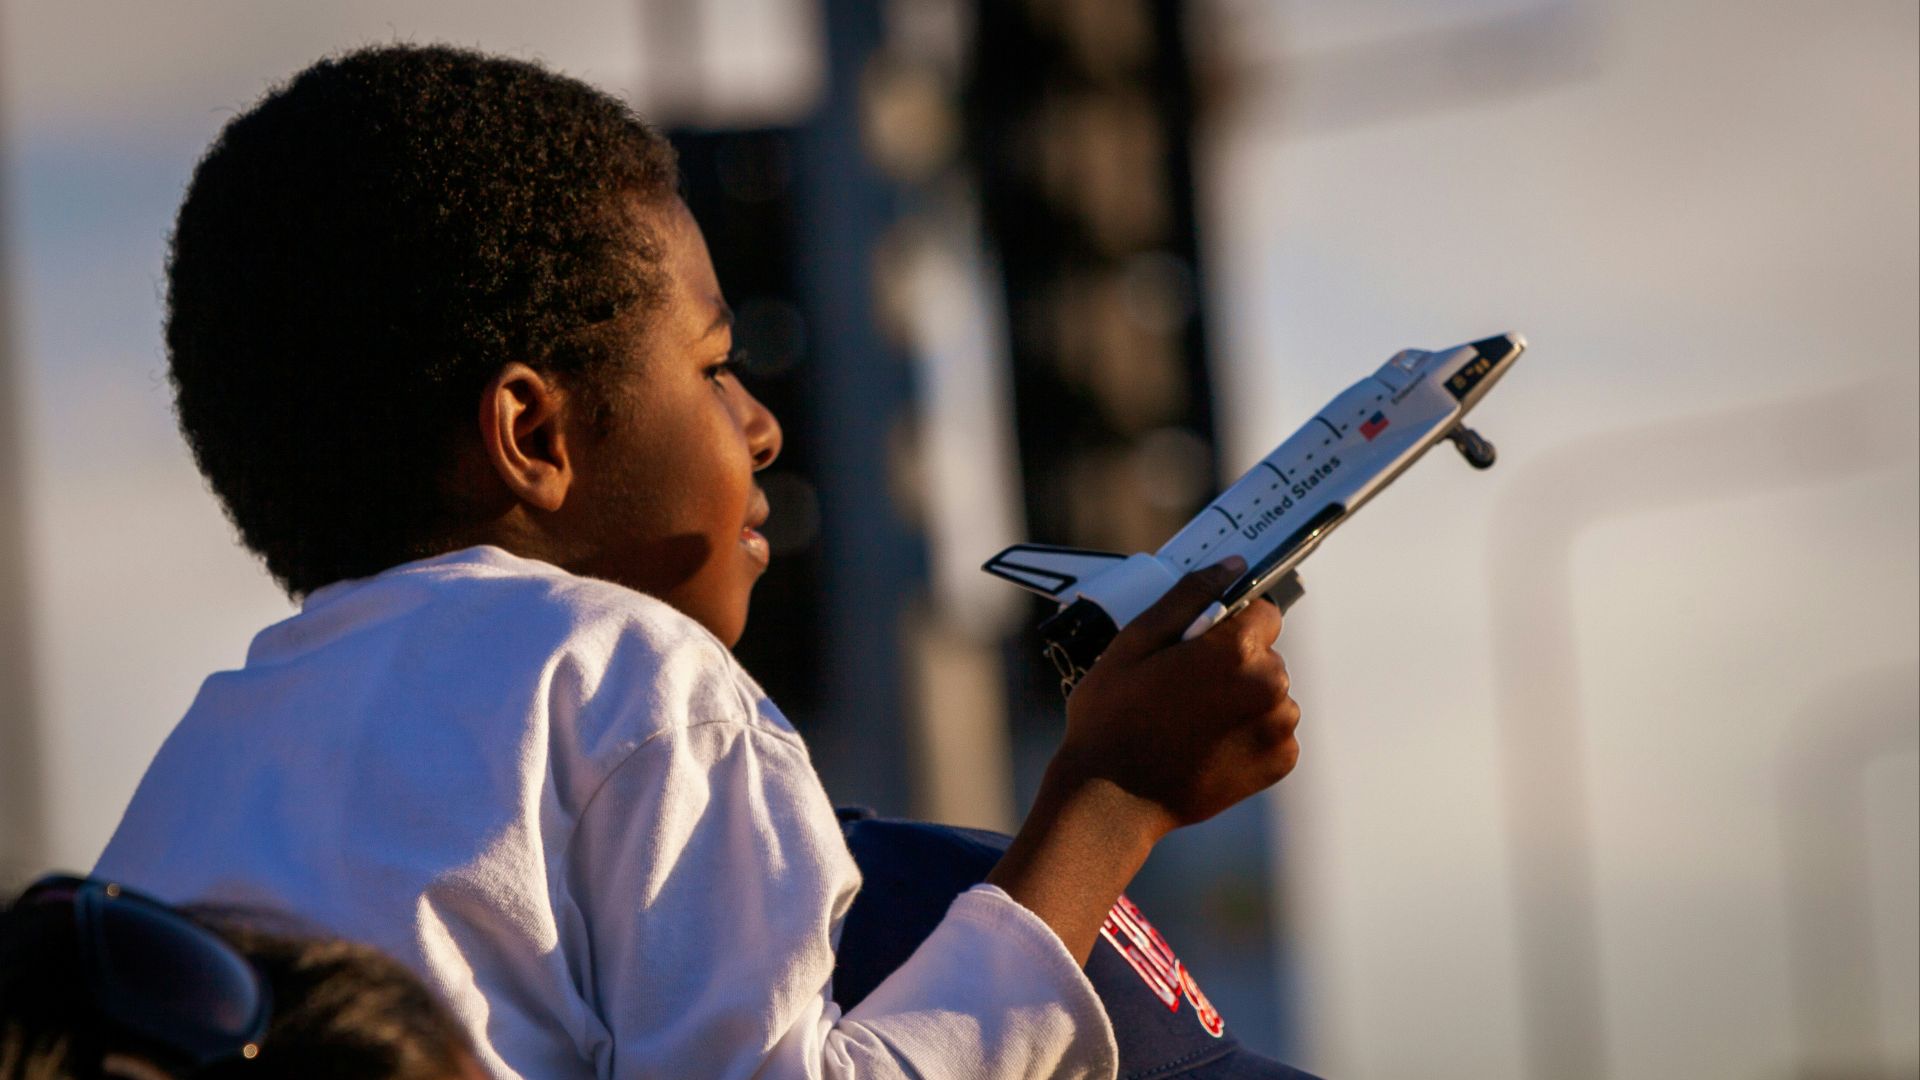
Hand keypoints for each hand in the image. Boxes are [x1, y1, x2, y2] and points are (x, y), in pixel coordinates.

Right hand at [986, 557, 1300, 963]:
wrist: (1113, 800)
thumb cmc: (1112, 717)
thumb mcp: (1134, 643)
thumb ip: (1188, 597)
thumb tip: (1232, 566)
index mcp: (1236, 650)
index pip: (1260, 611)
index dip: (1227, 624)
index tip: (1196, 646)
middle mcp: (1269, 685)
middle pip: (1264, 654)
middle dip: (1232, 663)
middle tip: (1181, 689)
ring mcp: (1278, 727)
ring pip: (1269, 693)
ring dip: (1241, 699)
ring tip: (1192, 722)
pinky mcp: (1280, 762)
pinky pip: (1273, 730)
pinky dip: (1248, 733)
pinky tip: (1208, 745)